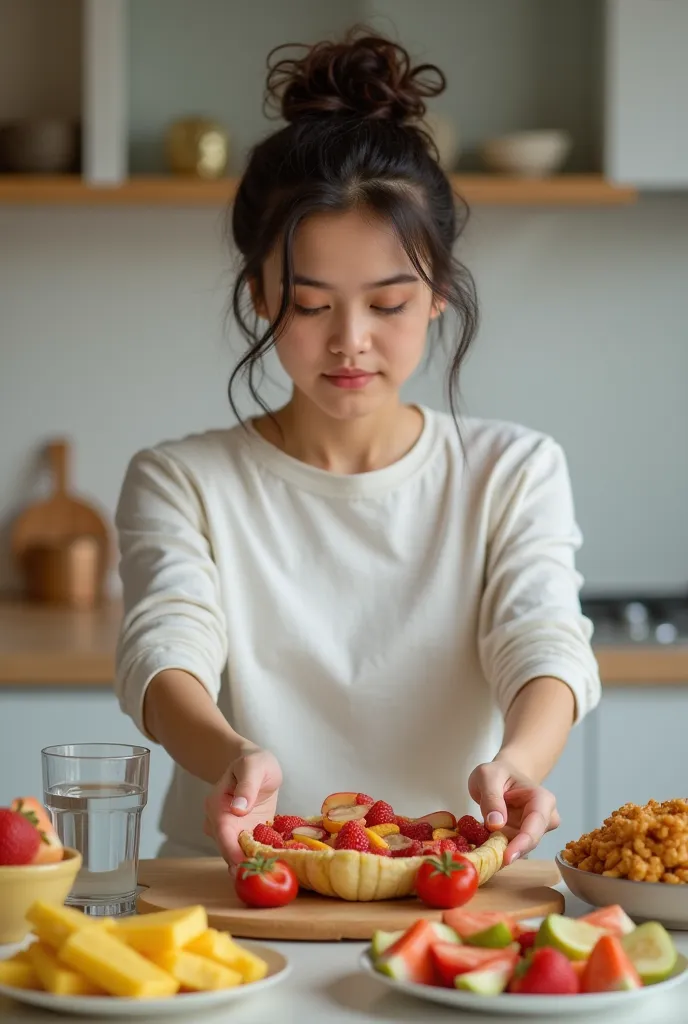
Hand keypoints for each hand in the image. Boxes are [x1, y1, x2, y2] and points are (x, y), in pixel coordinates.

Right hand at [204, 745, 282, 866]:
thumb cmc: (253, 762)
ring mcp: (232, 831)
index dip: (232, 851)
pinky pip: (251, 851)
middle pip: (228, 850)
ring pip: (238, 854)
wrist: (255, 766)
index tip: (245, 866)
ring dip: (254, 865)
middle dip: (244, 865)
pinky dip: (262, 859)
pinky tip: (276, 866)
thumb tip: (239, 808)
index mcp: (217, 805)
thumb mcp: (253, 766)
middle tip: (263, 880)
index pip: (222, 832)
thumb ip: (247, 785)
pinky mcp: (246, 836)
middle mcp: (220, 823)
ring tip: (272, 874)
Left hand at [467, 759, 559, 864]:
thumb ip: (491, 797)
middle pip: (530, 841)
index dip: (523, 843)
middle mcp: (544, 818)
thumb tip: (496, 824)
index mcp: (542, 799)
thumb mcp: (487, 776)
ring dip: (500, 851)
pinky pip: (510, 849)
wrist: (501, 776)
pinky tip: (482, 849)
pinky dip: (496, 850)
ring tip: (480, 852)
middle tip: (486, 859)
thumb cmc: (497, 773)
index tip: (506, 857)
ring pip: (520, 849)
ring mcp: (534, 831)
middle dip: (510, 851)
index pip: (536, 824)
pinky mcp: (522, 839)